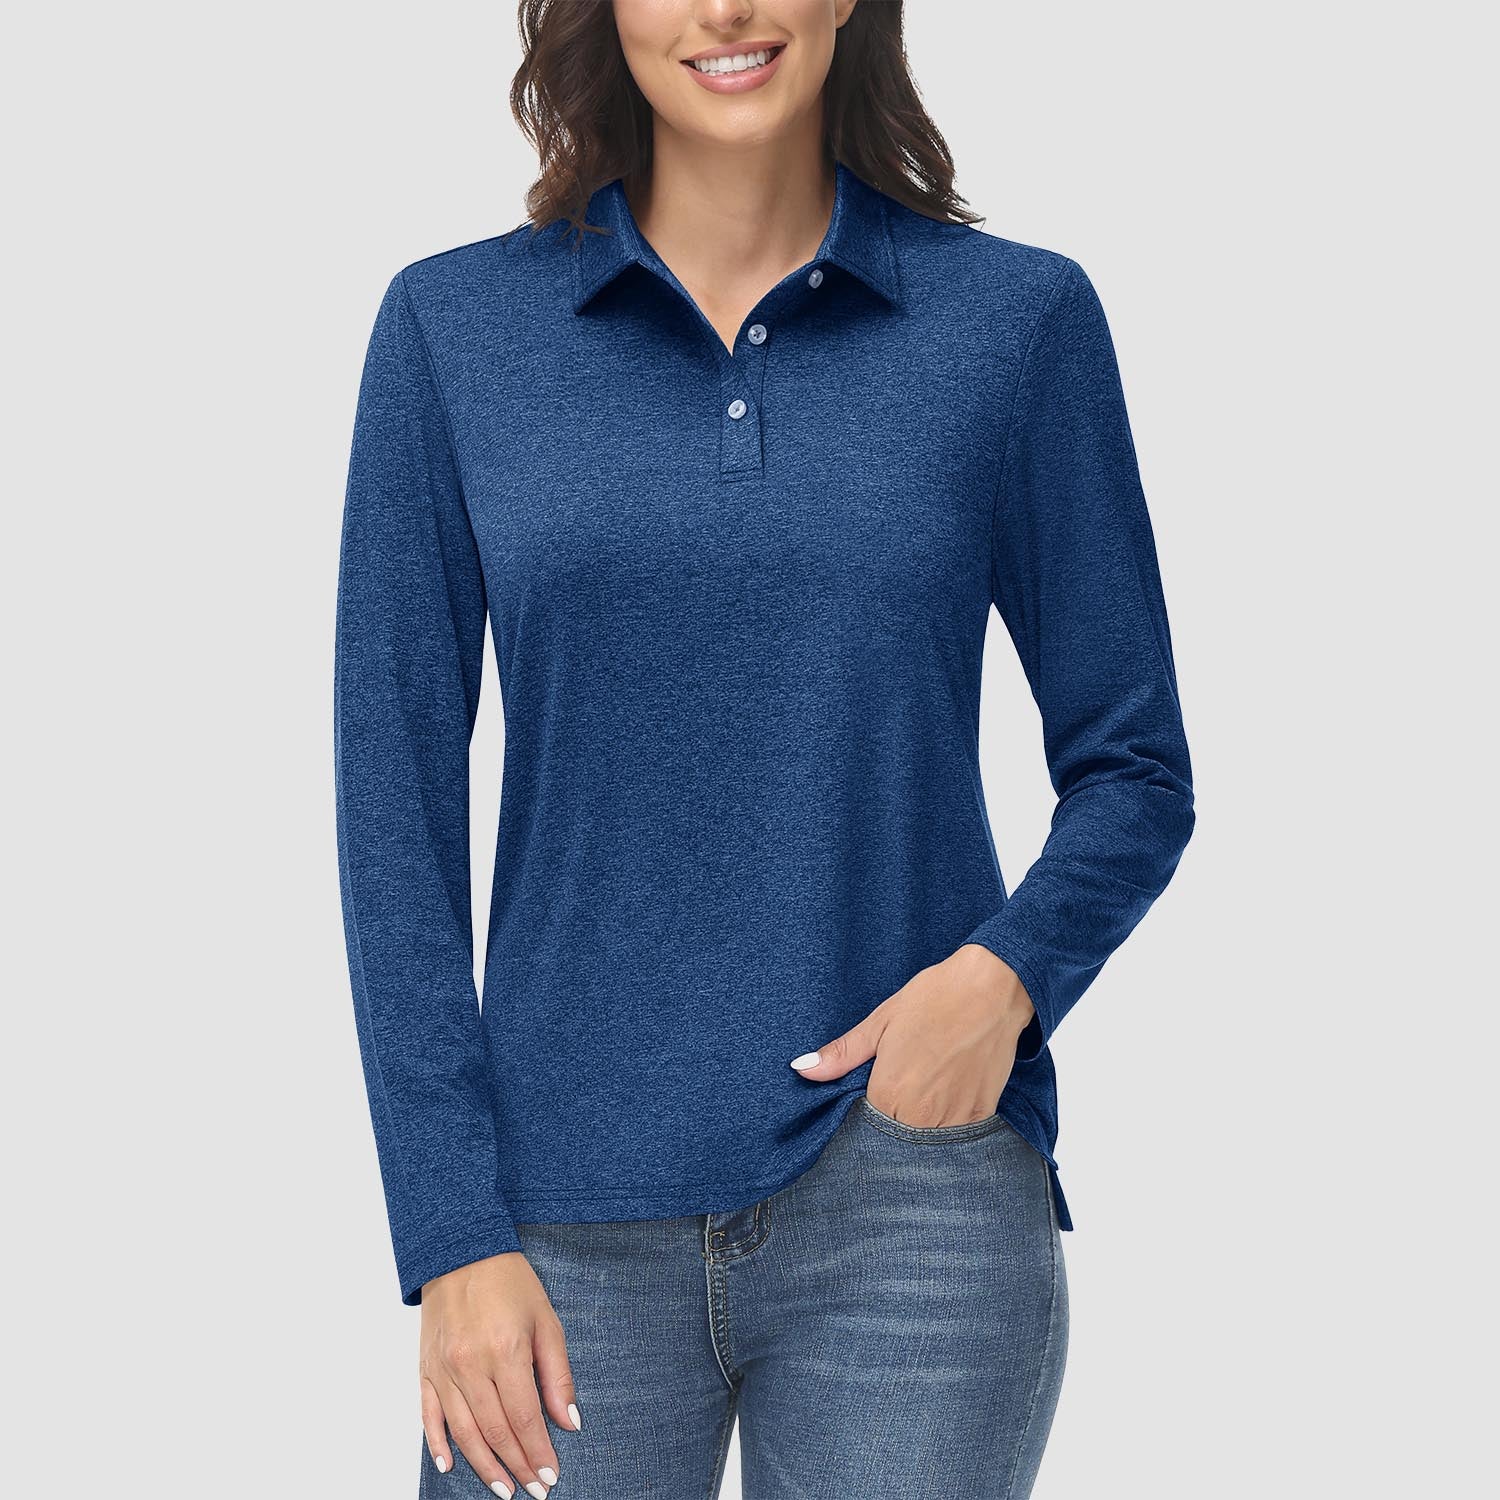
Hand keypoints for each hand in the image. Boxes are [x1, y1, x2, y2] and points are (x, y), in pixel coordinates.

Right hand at [419, 1252, 580, 1496]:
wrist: (461, 1251)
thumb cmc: (509, 1282)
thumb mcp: (546, 1319)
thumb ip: (557, 1374)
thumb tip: (568, 1421)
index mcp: (506, 1351)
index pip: (525, 1418)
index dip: (538, 1452)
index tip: (550, 1475)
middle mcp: (471, 1365)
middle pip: (495, 1431)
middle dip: (517, 1465)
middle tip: (534, 1490)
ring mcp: (443, 1369)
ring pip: (463, 1432)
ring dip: (484, 1466)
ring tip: (503, 1488)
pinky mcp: (424, 1368)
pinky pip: (428, 1415)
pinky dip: (438, 1444)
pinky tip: (451, 1466)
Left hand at [791, 944, 1035, 1126]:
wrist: (993, 988)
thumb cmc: (935, 998)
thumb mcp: (881, 1021)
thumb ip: (842, 1054)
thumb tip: (802, 1070)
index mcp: (890, 1092)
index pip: (865, 1125)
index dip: (866, 1111)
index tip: (872, 1094)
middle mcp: (921, 1115)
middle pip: (896, 1135)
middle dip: (893, 1118)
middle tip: (904, 1084)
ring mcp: (954, 1117)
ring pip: (927, 1139)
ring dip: (921, 1124)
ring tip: (926, 1086)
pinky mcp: (982, 1113)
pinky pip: (957, 1134)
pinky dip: (948, 1120)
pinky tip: (947, 1092)